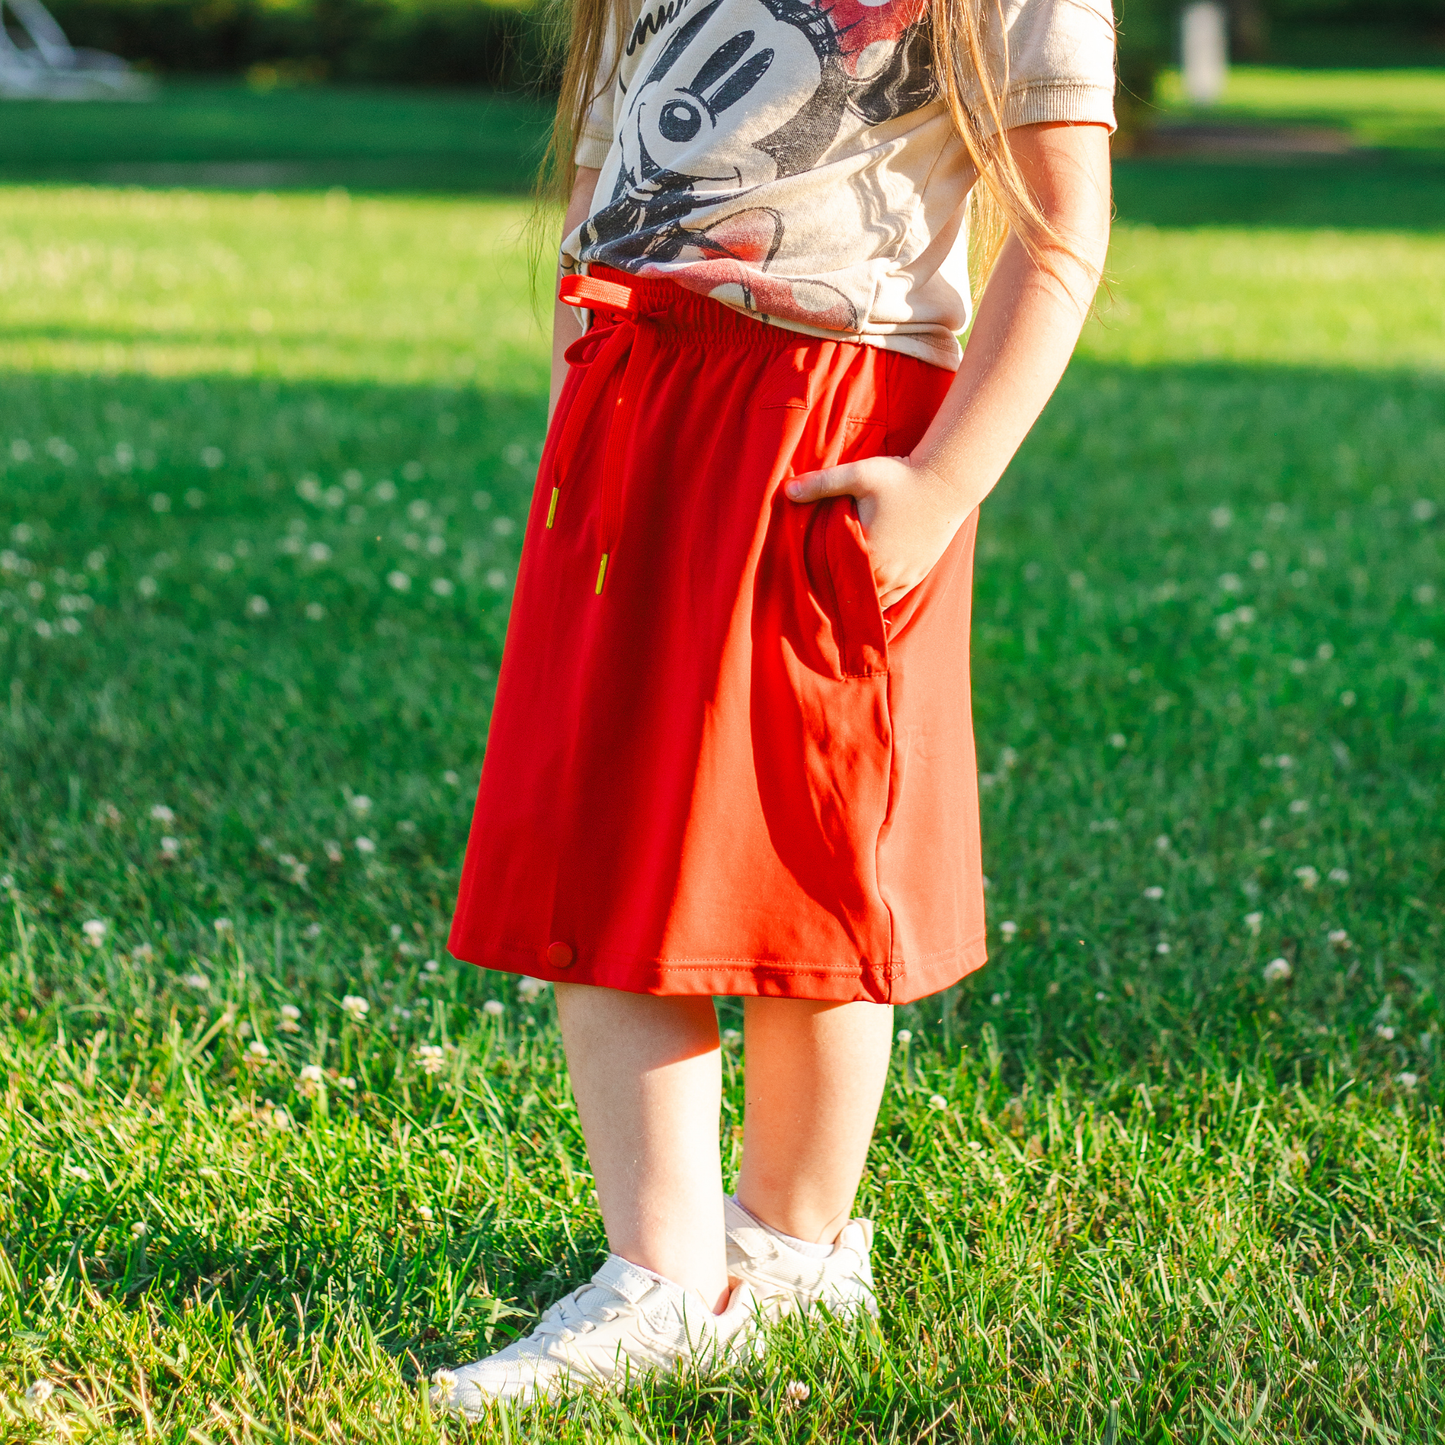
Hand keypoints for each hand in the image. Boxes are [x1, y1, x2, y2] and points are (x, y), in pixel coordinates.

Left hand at [785, 455, 964, 608]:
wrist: (949, 479)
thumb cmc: (902, 476)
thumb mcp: (858, 474)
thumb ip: (821, 483)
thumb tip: (786, 489)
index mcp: (867, 554)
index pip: (836, 585)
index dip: (820, 588)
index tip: (804, 588)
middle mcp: (887, 572)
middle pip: (855, 598)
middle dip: (837, 595)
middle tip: (818, 596)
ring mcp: (906, 576)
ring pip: (876, 602)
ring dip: (861, 598)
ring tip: (842, 596)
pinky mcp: (920, 572)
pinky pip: (896, 597)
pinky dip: (881, 598)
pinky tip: (869, 594)